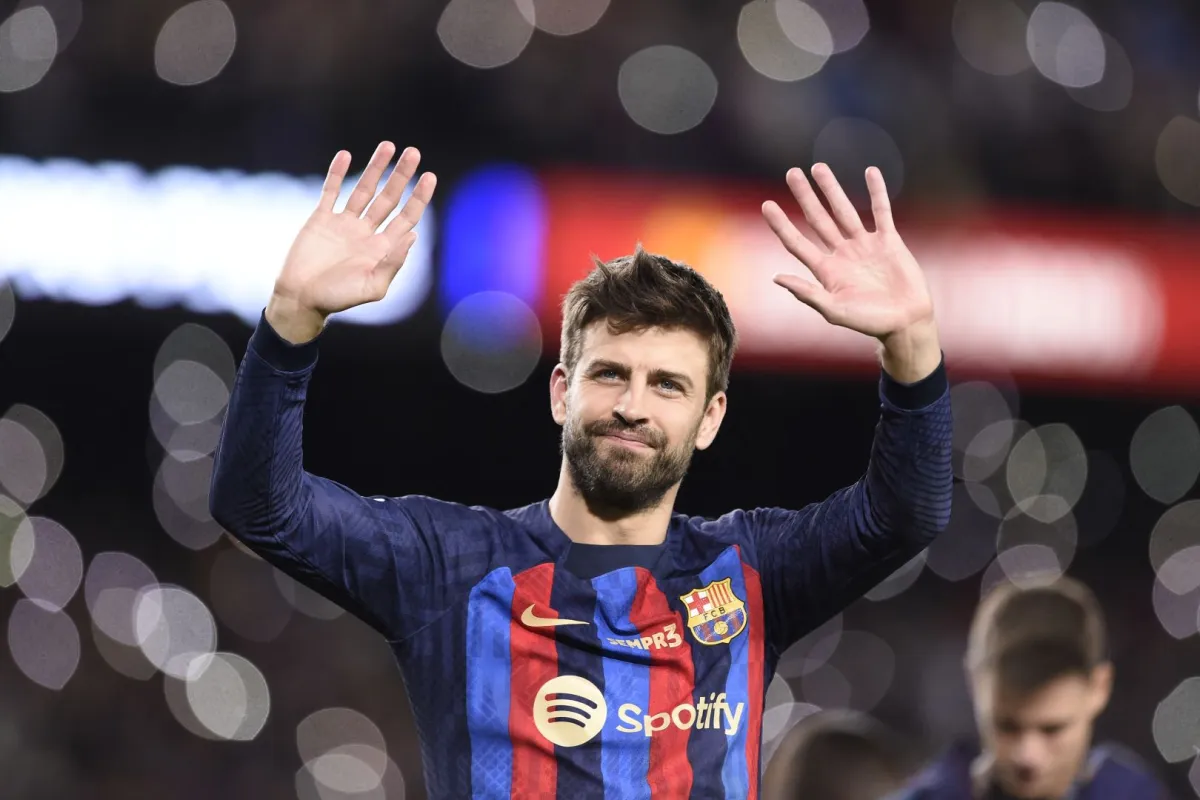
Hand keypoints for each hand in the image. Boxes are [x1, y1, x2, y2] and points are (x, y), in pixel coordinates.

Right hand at [267, 142, 436, 342]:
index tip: (429, 177)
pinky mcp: (320, 219)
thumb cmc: (337, 299)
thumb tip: (412, 235)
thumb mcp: (372, 287)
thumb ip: (393, 262)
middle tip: (414, 153)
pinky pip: (330, 191)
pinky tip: (346, 156)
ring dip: (376, 168)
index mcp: (382, 248)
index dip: (419, 198)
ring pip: (363, 189)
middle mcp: (366, 232)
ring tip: (388, 146)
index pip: (406, 217)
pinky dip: (337, 174)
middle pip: (389, 198)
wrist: (300, 299)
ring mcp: (343, 224)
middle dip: (402, 176)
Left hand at [762, 164, 932, 340]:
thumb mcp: (834, 310)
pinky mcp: (889, 240)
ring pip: (844, 210)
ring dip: (832, 189)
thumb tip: (776, 278)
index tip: (766, 205)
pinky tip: (870, 172)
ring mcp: (865, 245)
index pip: (797, 242)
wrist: (906, 322)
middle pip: (818, 219)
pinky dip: (877, 192)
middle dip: (804, 196)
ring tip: (819, 168)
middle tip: (792, 172)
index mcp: (826, 270)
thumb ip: (807, 293)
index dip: (781, 224)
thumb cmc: (869, 322)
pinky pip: (881, 211)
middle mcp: (842, 253)